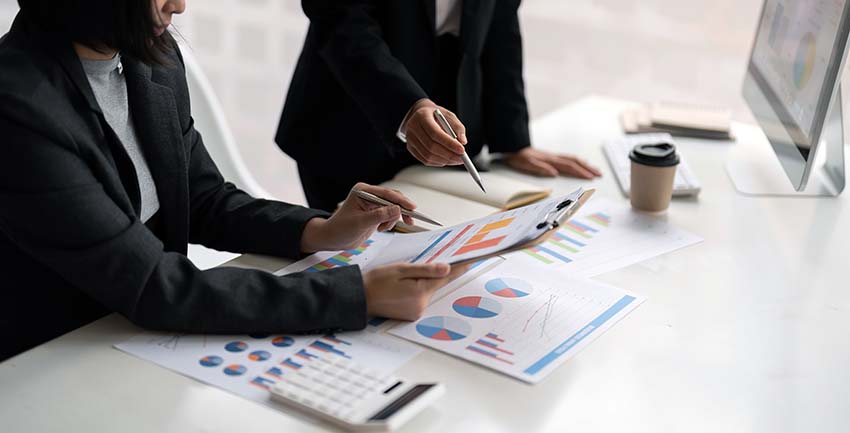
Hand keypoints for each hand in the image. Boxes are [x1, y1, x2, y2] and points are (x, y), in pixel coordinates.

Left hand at [300, 183, 415, 252]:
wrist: (334, 239)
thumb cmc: (340, 228)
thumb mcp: (360, 223)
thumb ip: (379, 216)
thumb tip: (397, 210)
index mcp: (363, 191)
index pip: (386, 193)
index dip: (400, 201)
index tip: (411, 207)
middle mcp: (369, 195)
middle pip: (392, 199)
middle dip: (401, 210)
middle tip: (410, 220)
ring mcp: (373, 204)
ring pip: (393, 208)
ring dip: (392, 219)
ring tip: (383, 229)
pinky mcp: (375, 213)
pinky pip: (390, 216)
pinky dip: (390, 223)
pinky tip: (381, 229)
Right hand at [363, 263, 470, 320]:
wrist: (359, 298)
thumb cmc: (376, 282)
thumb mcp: (401, 269)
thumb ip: (425, 269)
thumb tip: (446, 268)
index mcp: (420, 292)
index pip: (445, 277)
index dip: (458, 268)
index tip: (471, 261)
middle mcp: (421, 305)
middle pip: (436, 284)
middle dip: (433, 273)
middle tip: (428, 262)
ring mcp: (416, 311)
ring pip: (427, 290)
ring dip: (423, 281)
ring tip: (403, 277)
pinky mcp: (411, 314)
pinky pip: (420, 297)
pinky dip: (417, 289)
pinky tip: (403, 286)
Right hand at [403, 98, 465, 166]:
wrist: (420, 115)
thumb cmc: (435, 115)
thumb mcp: (449, 116)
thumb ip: (457, 127)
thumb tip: (463, 141)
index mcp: (422, 116)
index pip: (435, 133)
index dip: (449, 143)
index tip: (462, 150)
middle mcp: (413, 127)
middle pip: (431, 146)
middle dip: (449, 154)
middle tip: (461, 158)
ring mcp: (410, 139)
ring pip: (428, 156)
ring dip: (444, 160)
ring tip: (456, 160)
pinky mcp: (411, 148)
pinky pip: (425, 160)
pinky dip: (438, 162)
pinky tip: (447, 160)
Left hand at [504, 147, 601, 178]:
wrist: (514, 147)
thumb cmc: (520, 157)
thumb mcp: (527, 164)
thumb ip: (541, 168)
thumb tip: (554, 173)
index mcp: (551, 160)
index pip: (570, 166)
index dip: (581, 172)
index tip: (591, 177)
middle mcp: (555, 157)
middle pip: (576, 162)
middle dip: (588, 168)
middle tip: (599, 174)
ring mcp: (554, 156)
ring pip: (574, 159)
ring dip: (585, 164)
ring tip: (594, 169)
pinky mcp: (552, 157)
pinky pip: (569, 158)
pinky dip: (578, 161)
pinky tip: (580, 162)